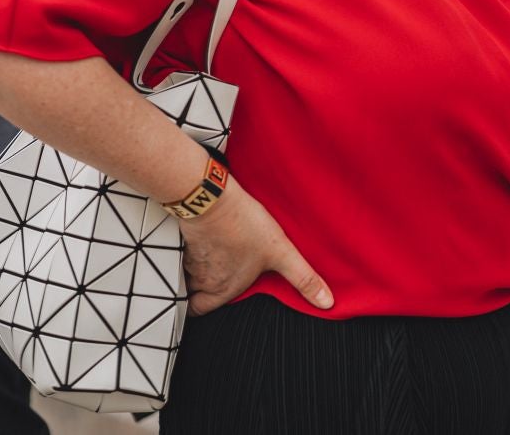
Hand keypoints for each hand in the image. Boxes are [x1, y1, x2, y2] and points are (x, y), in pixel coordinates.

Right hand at [178, 177, 333, 316]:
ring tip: (212, 254)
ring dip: (195, 267)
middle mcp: (202, 280)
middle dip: (199, 290)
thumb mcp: (281, 252)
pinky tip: (205, 235)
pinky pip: (182, 250)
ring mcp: (190, 258)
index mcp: (223, 289)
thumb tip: (327, 303)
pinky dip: (191, 247)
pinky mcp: (185, 236)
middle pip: (192, 294)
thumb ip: (303, 279)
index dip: (205, 307)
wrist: (211, 198)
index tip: (212, 300)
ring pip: (187, 272)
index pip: (201, 311)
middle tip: (212, 278)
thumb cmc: (244, 226)